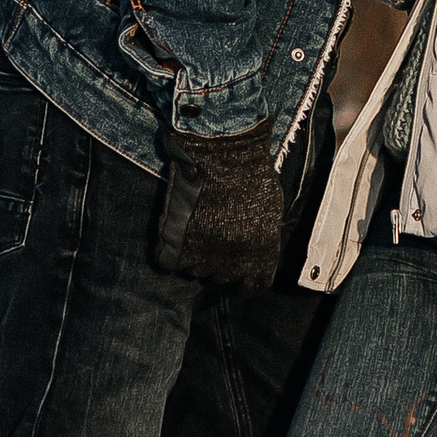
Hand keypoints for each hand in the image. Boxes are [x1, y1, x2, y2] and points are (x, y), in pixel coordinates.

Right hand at [151, 119, 285, 285]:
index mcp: (260, 256)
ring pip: (194, 269)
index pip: (252, 285)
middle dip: (216, 259)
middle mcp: (232, 264)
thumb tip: (254, 250)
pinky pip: (168, 261)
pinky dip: (168, 248)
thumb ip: (260, 237)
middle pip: (220, 276)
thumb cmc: (247, 172)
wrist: (219, 151)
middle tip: (210, 234)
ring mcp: (203, 259)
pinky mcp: (175, 250)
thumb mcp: (268, 208)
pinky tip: (175, 228)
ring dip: (192, 252)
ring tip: (194, 223)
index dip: (244, 277)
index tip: (236, 268)